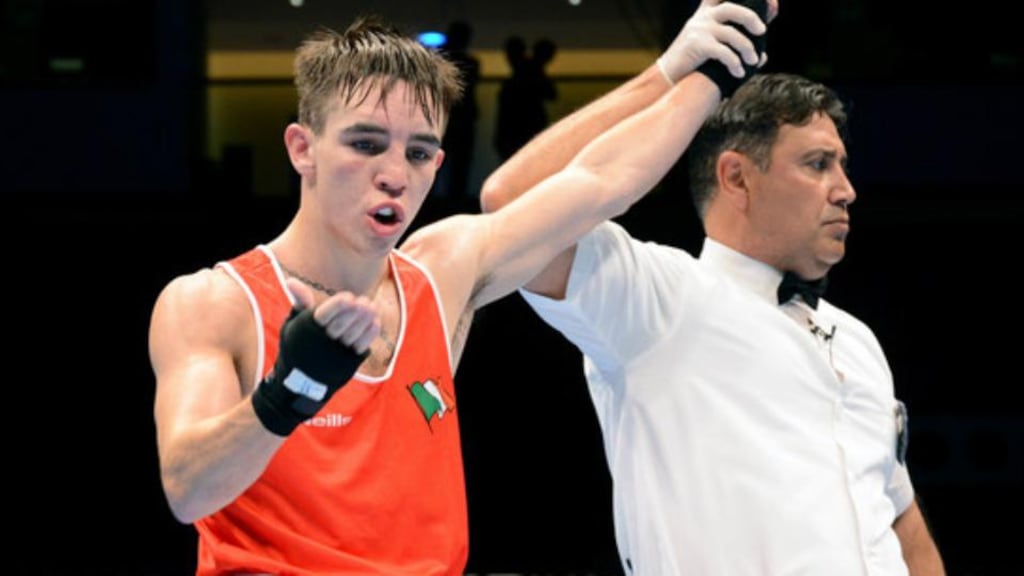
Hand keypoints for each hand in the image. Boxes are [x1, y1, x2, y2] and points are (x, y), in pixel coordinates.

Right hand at [250, 278, 378, 435]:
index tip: (348, 297)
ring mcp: (336, 354)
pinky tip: (375, 322)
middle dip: (354, 313)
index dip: (337, 306)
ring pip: (352, 336)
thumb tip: (291, 281)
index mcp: (308, 331)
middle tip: (364, 301)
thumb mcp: (294, 324)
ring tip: (372, 308)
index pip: (323, 316)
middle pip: (340, 326)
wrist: (299, 382)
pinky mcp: (348, 362)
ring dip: (364, 322)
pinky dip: (369, 335)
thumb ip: (300, 302)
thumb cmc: (298, 346)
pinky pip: (361, 347)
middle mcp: (322, 344)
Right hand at [658, 0, 775, 84]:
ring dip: (746, 48)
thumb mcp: (712, 46)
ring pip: (731, 33)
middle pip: (732, 8)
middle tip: (762, 31)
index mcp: (706, 13)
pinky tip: (739, 74)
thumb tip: (764, 56)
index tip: (769, 2)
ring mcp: (699, 30)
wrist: (669, 75)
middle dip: (751, 17)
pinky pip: (723, 52)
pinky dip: (734, 63)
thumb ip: (735, 45)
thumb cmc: (694, 63)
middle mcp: (702, 18)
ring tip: (753, 61)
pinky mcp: (697, 45)